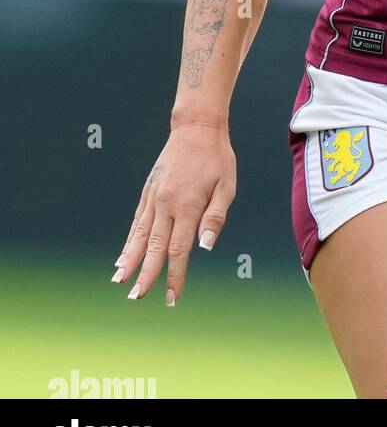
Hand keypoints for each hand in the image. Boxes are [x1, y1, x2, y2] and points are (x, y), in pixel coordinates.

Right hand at [110, 122, 236, 303]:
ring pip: (139, 235)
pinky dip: (129, 240)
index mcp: (189, 206)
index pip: (179, 250)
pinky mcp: (148, 191)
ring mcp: (154, 197)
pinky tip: (122, 255)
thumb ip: (215, 217)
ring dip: (129, 260)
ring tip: (119, 281)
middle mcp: (167, 204)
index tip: (172, 297)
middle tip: (136, 298)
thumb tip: (205, 247)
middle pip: (154, 247)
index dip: (175, 275)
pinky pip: (137, 220)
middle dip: (146, 275)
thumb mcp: (227, 185)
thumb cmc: (217, 158)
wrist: (196, 127)